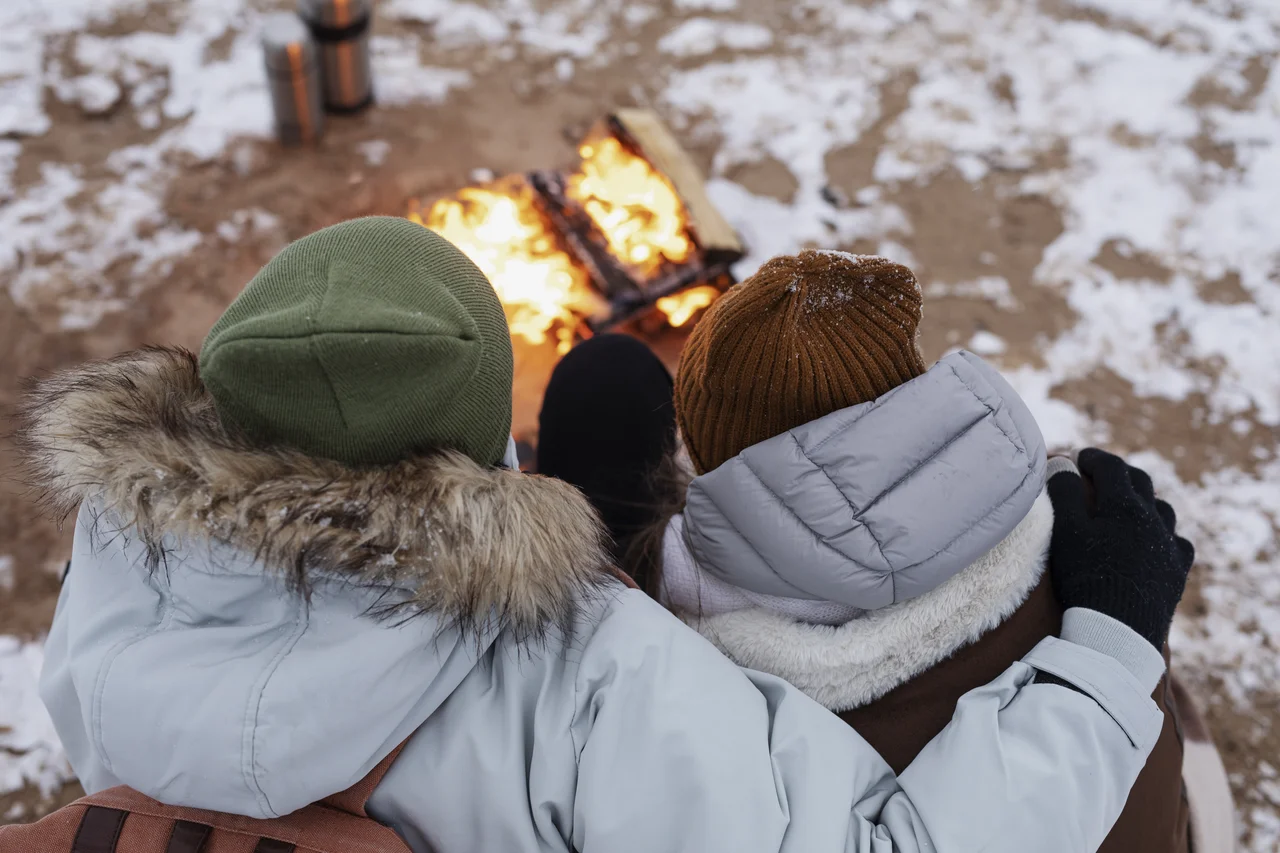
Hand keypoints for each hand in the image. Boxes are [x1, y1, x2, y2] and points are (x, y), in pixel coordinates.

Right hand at [1046, 448, 1194, 649]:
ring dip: (1144, 501)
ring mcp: (1168, 546)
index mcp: (1124, 505)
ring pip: (1162, 510)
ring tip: (1127, 507)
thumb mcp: (1065, 533)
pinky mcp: (1177, 572)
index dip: (1094, 458)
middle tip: (1099, 476)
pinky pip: (1177, 543)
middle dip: (1118, 474)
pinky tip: (1155, 542)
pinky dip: (1165, 535)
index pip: (1111, 467)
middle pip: (1140, 482)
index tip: (1078, 459)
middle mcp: (1152, 519)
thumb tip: (1062, 462)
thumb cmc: (1085, 577)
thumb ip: (1064, 493)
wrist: (1117, 630)